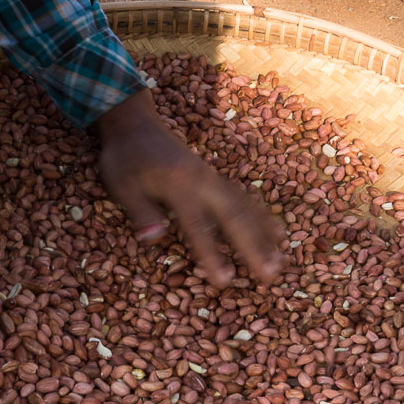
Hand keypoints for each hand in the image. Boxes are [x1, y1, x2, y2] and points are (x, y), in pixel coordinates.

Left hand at [96, 88, 281, 288]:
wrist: (134, 122)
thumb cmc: (124, 157)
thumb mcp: (121, 184)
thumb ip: (140, 211)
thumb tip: (154, 239)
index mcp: (179, 186)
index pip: (198, 226)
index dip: (212, 255)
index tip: (226, 281)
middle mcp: (203, 182)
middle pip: (235, 217)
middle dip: (255, 247)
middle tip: (271, 275)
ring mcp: (212, 178)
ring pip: (246, 208)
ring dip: (265, 235)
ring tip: (282, 260)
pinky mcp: (214, 178)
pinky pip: (244, 199)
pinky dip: (262, 217)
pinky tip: (276, 232)